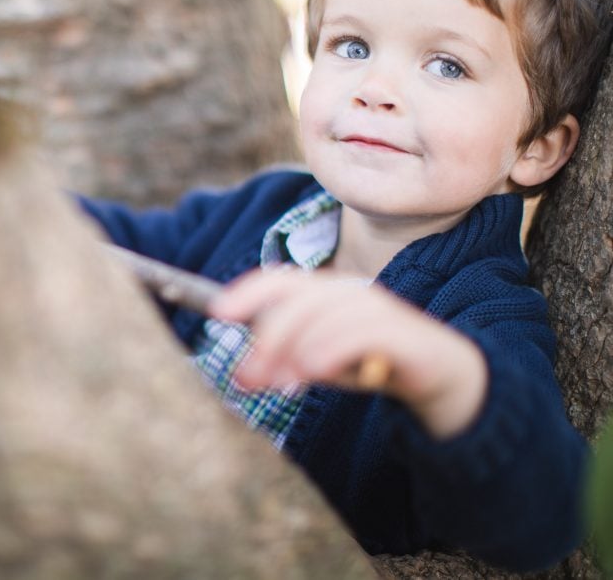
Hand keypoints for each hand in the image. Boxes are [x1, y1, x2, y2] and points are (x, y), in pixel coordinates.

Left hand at [209, 268, 488, 439]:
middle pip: (300, 300)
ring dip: (295, 347)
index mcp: (328, 293)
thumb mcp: (321, 360)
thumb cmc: (374, 362)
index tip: (219, 314)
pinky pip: (363, 333)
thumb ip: (286, 358)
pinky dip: (332, 347)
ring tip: (279, 384)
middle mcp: (352, 293)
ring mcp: (380, 310)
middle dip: (267, 337)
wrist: (445, 379)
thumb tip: (245, 369)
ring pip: (328, 314)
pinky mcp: (405, 335)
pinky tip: (313, 369)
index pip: (282, 280)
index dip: (249, 291)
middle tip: (246, 378)